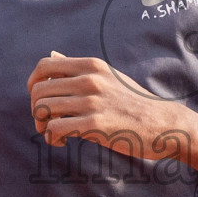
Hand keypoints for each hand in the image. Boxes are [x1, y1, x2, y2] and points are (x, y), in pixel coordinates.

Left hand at [26, 51, 185, 155]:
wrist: (164, 124)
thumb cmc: (134, 104)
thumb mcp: (109, 77)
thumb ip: (79, 68)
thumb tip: (53, 55)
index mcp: (92, 66)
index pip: (44, 65)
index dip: (33, 83)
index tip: (39, 98)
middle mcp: (90, 80)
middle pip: (39, 90)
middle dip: (36, 109)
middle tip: (46, 122)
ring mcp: (92, 102)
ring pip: (43, 110)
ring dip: (42, 126)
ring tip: (54, 134)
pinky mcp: (95, 125)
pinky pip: (55, 129)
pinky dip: (52, 138)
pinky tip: (63, 141)